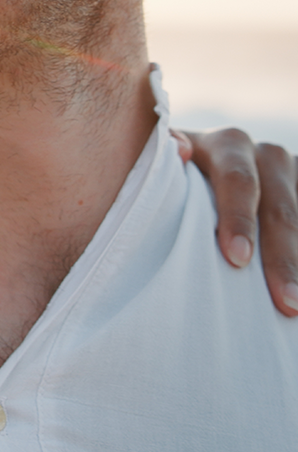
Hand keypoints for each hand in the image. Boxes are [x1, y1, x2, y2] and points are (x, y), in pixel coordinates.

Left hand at [179, 128, 297, 315]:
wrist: (207, 180)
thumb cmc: (176, 183)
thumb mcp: (170, 169)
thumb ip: (167, 160)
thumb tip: (181, 150)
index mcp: (226, 145)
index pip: (237, 179)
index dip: (238, 217)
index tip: (236, 258)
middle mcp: (265, 154)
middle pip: (278, 208)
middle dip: (280, 256)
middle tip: (285, 300)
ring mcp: (292, 172)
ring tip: (295, 306)